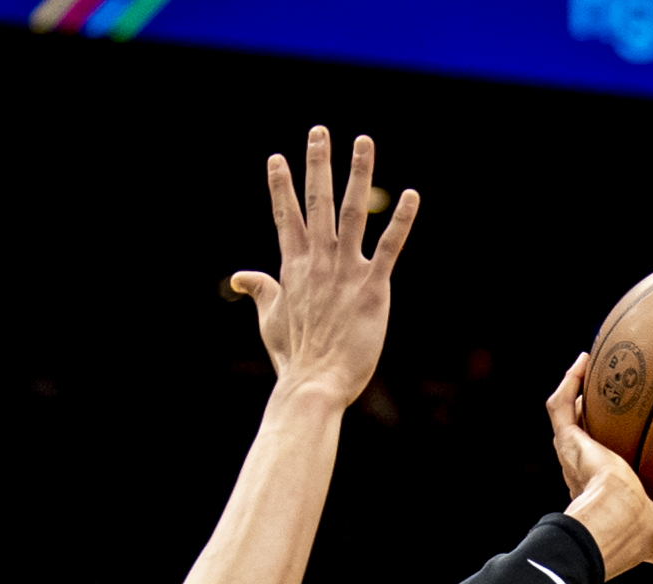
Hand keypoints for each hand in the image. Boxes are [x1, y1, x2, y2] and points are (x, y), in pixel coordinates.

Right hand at [231, 126, 418, 410]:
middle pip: (316, 202)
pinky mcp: (372, 287)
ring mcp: (345, 271)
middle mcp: (318, 261)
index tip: (276, 157)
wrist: (314, 383)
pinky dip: (400, 220)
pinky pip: (389, 246)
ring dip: (358, 174)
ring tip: (363, 141)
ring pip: (351, 212)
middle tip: (319, 131)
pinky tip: (411, 195)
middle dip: (317, 164)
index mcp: (293, 267)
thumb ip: (260, 290)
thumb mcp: (269, 320)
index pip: (285, 216)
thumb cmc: (294, 356)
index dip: (281, 186)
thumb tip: (241, 275)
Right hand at [546, 355, 652, 578]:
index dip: (613, 461)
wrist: (618, 520)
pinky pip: (561, 404)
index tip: (628, 444)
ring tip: (591, 369)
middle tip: (608, 398)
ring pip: (569, 419)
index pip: (607, 476)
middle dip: (593, 421)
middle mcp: (586, 474)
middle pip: (586, 442)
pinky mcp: (569, 441)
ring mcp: (574, 455)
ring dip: (576, 395)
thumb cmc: (644, 535)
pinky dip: (569, 381)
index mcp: (607, 497)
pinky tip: (584, 358)